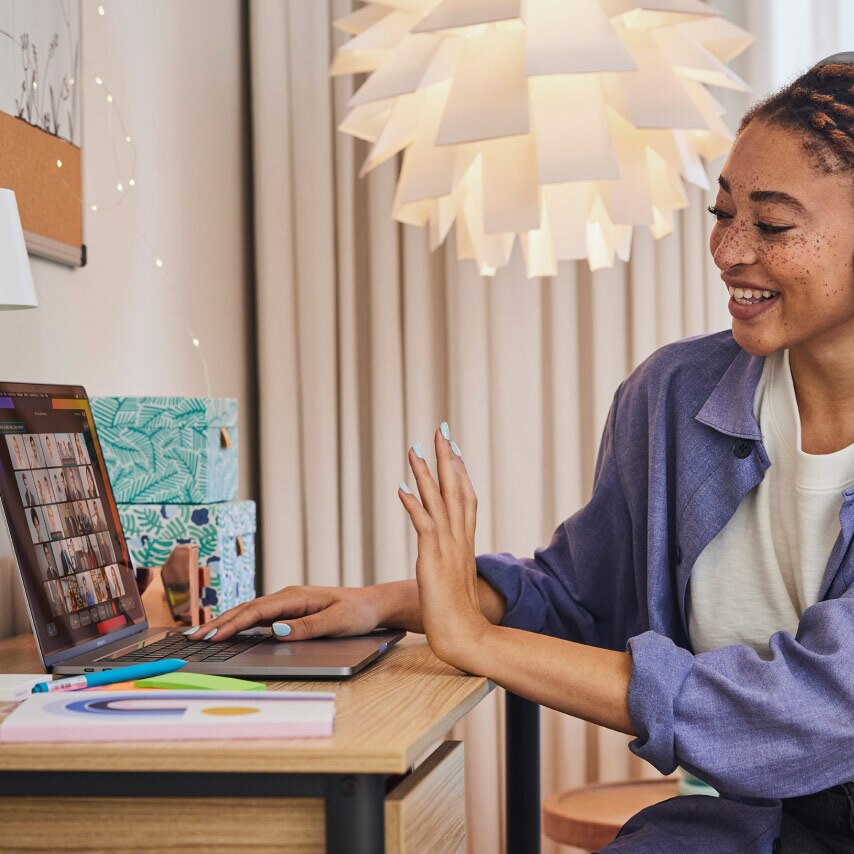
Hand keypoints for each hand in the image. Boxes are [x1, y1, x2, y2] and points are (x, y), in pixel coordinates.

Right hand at [182, 585, 382, 641]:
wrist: (372, 605)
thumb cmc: (357, 613)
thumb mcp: (336, 622)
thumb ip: (307, 627)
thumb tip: (276, 630)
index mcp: (295, 596)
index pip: (257, 611)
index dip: (232, 624)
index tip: (213, 636)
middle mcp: (287, 596)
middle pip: (246, 609)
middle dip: (219, 623)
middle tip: (193, 637)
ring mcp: (286, 603)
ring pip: (249, 612)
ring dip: (225, 623)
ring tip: (200, 635)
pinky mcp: (289, 611)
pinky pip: (258, 617)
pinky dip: (239, 624)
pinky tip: (226, 632)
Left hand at [397, 423, 491, 672]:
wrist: (467, 638)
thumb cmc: (460, 617)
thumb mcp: (456, 582)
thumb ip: (452, 563)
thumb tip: (443, 554)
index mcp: (466, 544)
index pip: (466, 499)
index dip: (460, 472)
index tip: (454, 448)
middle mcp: (460, 540)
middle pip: (456, 490)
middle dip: (448, 458)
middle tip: (441, 430)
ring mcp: (448, 548)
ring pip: (439, 501)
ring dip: (427, 472)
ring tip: (416, 448)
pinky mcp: (434, 560)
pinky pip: (424, 526)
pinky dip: (414, 505)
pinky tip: (403, 488)